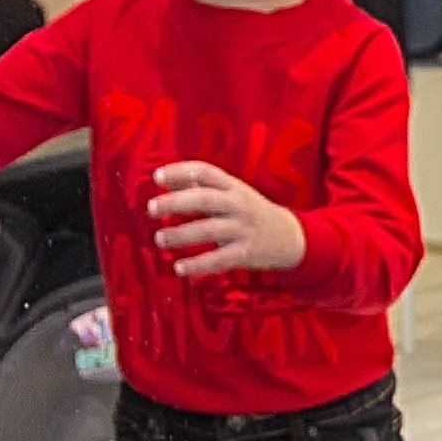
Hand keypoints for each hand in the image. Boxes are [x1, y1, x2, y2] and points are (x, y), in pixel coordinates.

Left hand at [148, 158, 307, 275]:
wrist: (289, 236)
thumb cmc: (252, 212)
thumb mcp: (231, 193)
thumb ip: (199, 186)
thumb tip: (164, 179)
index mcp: (233, 186)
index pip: (205, 172)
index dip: (180, 172)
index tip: (157, 177)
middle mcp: (238, 205)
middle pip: (205, 199)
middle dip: (176, 203)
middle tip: (152, 208)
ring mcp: (242, 229)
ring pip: (209, 230)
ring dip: (181, 235)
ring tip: (160, 239)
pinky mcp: (245, 253)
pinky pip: (218, 260)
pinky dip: (198, 265)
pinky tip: (180, 268)